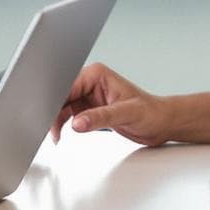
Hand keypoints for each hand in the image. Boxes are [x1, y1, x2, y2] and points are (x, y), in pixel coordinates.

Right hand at [56, 62, 177, 145]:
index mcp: (97, 75)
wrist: (161, 124)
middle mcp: (90, 83)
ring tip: (55, 135)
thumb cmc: (151, 113)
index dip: (55, 100)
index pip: (67, 86)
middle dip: (53, 112)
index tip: (48, 115)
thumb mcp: (125, 114)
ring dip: (56, 120)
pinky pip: (68, 115)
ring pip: (61, 107)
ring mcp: (88, 95)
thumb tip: (78, 123)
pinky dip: (62, 125)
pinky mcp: (88, 108)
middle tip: (49, 129)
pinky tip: (61, 134)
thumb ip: (100, 117)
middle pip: (60, 96)